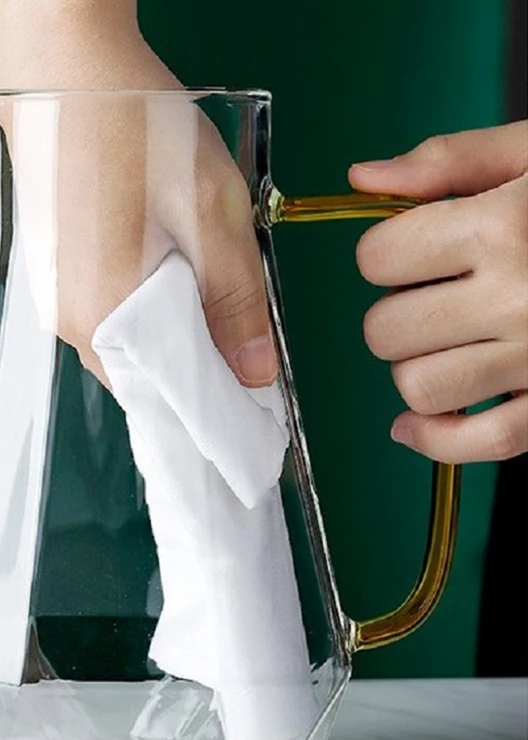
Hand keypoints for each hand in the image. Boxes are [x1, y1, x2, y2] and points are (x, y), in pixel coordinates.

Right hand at [0, 0, 274, 386]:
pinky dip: (145, 313)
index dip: (216, 403)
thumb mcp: (210, 212)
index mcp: (106, 316)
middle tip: (245, 349)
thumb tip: (254, 369)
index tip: (253, 401)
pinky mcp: (57, 271)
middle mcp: (70, 318)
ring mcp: (57, 295)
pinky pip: (108, 315)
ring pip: (128, 346)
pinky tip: (169, 277)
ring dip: (172, 339)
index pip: (168, 399)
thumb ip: (235, 299)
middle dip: (197, 371)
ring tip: (210, 306)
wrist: (64, 65)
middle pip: (146, 377)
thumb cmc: (134, 126)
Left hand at [350, 121, 527, 462]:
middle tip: (434, 297)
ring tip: (451, 342)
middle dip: (396, 311)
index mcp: (507, 226)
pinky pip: (478, 443)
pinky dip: (437, 440)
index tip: (408, 250)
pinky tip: (420, 422)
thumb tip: (363, 179)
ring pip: (420, 388)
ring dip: (417, 367)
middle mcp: (523, 296)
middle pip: (387, 329)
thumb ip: (449, 161)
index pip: (378, 258)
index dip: (385, 253)